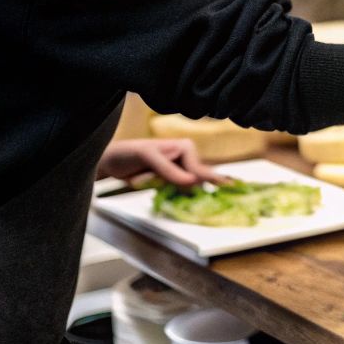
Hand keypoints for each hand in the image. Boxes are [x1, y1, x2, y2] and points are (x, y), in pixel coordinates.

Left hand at [99, 138, 229, 188]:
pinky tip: (155, 187)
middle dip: (179, 187)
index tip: (232, 188)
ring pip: (188, 189)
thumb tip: (192, 181)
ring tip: (143, 178)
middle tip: (172, 181)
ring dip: (171, 191)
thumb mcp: (147, 156)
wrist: (112, 161)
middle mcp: (187, 159)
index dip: (210, 180)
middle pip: (197, 181)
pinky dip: (172, 196)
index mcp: (186, 147)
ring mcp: (179, 171)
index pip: (199, 170)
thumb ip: (168, 168)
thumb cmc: (128, 153)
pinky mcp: (171, 182)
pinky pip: (179, 193)